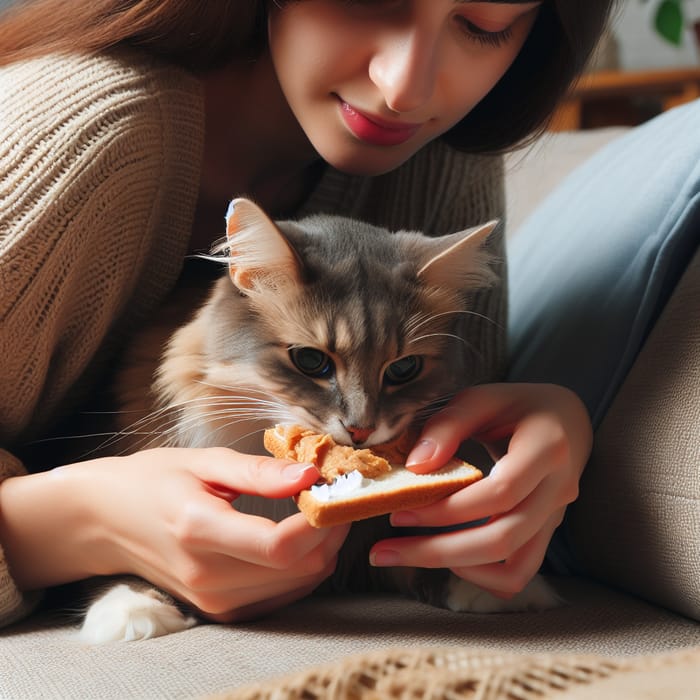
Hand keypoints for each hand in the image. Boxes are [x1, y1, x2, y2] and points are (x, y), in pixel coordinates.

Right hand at [0, 448, 348, 621]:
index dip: (321, 519)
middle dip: (332, 531)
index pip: (280, 545)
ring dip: (323, 548)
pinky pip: (284, 595)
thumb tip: (311, 474)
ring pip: (299, 584)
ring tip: (320, 510)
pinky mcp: (221, 610)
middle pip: (299, 568)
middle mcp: (208, 576)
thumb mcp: (204, 461)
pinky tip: (301, 536)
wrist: (107, 520)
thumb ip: (260, 472)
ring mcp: (214, 600)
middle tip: (335, 495)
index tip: (335, 488)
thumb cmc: (154, 480)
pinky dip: (304, 566)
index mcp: (199, 529)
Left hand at [369, 383, 591, 597]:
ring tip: (409, 554)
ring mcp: (556, 516)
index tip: (401, 511)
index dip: (448, 508)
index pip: (500, 492)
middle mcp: (558, 489)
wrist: (566, 419)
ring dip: (458, 568)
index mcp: (547, 448)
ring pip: (514, 567)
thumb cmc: (517, 405)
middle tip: (385, 551)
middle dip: (439, 551)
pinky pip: (519, 571)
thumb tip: (415, 467)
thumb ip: (448, 425)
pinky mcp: (546, 533)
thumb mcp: (482, 399)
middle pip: (503, 539)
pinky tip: (448, 556)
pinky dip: (483, 574)